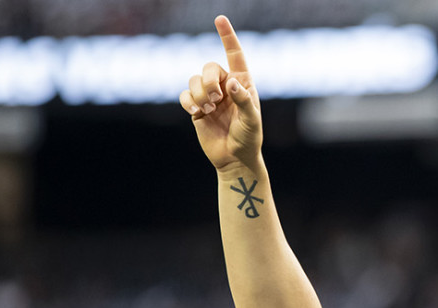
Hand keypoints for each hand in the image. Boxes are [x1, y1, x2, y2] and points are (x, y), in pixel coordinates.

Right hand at [180, 15, 261, 172]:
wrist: (234, 159)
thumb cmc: (249, 139)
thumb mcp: (252, 121)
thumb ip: (244, 101)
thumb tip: (231, 83)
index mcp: (243, 83)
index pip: (235, 55)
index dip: (227, 36)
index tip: (220, 18)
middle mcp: (226, 86)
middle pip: (209, 67)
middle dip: (208, 80)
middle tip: (216, 99)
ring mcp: (210, 96)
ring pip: (194, 80)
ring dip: (199, 93)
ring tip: (208, 109)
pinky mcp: (197, 108)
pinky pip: (185, 95)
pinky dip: (188, 101)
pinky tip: (197, 113)